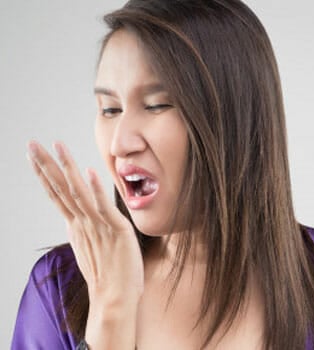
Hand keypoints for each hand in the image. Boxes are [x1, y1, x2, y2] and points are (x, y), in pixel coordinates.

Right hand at [26, 140, 143, 306]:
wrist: (115, 299)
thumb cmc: (105, 272)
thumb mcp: (89, 244)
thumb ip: (82, 227)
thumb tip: (75, 215)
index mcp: (77, 224)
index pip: (57, 194)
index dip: (46, 174)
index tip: (36, 155)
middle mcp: (83, 222)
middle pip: (61, 189)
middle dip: (47, 165)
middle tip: (32, 144)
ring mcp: (98, 226)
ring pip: (79, 193)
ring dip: (68, 169)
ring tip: (58, 147)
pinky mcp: (117, 230)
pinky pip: (104, 208)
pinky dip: (96, 191)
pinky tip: (89, 173)